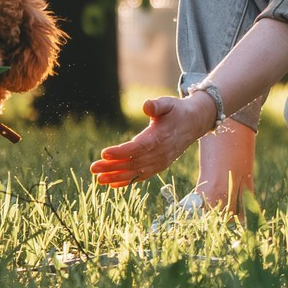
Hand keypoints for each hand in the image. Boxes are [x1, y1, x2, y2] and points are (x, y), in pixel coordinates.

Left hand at [89, 93, 217, 186]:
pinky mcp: (159, 166)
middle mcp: (160, 154)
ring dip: (116, 177)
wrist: (194, 124)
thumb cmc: (177, 111)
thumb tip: (146, 105)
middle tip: (93, 168)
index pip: (137, 148)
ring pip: (135, 173)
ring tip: (98, 179)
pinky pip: (141, 176)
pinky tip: (112, 184)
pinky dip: (127, 181)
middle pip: (133, 163)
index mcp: (159, 138)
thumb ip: (157, 105)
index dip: (120, 152)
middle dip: (112, 167)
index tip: (104, 153)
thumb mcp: (168, 103)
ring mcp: (160, 162)